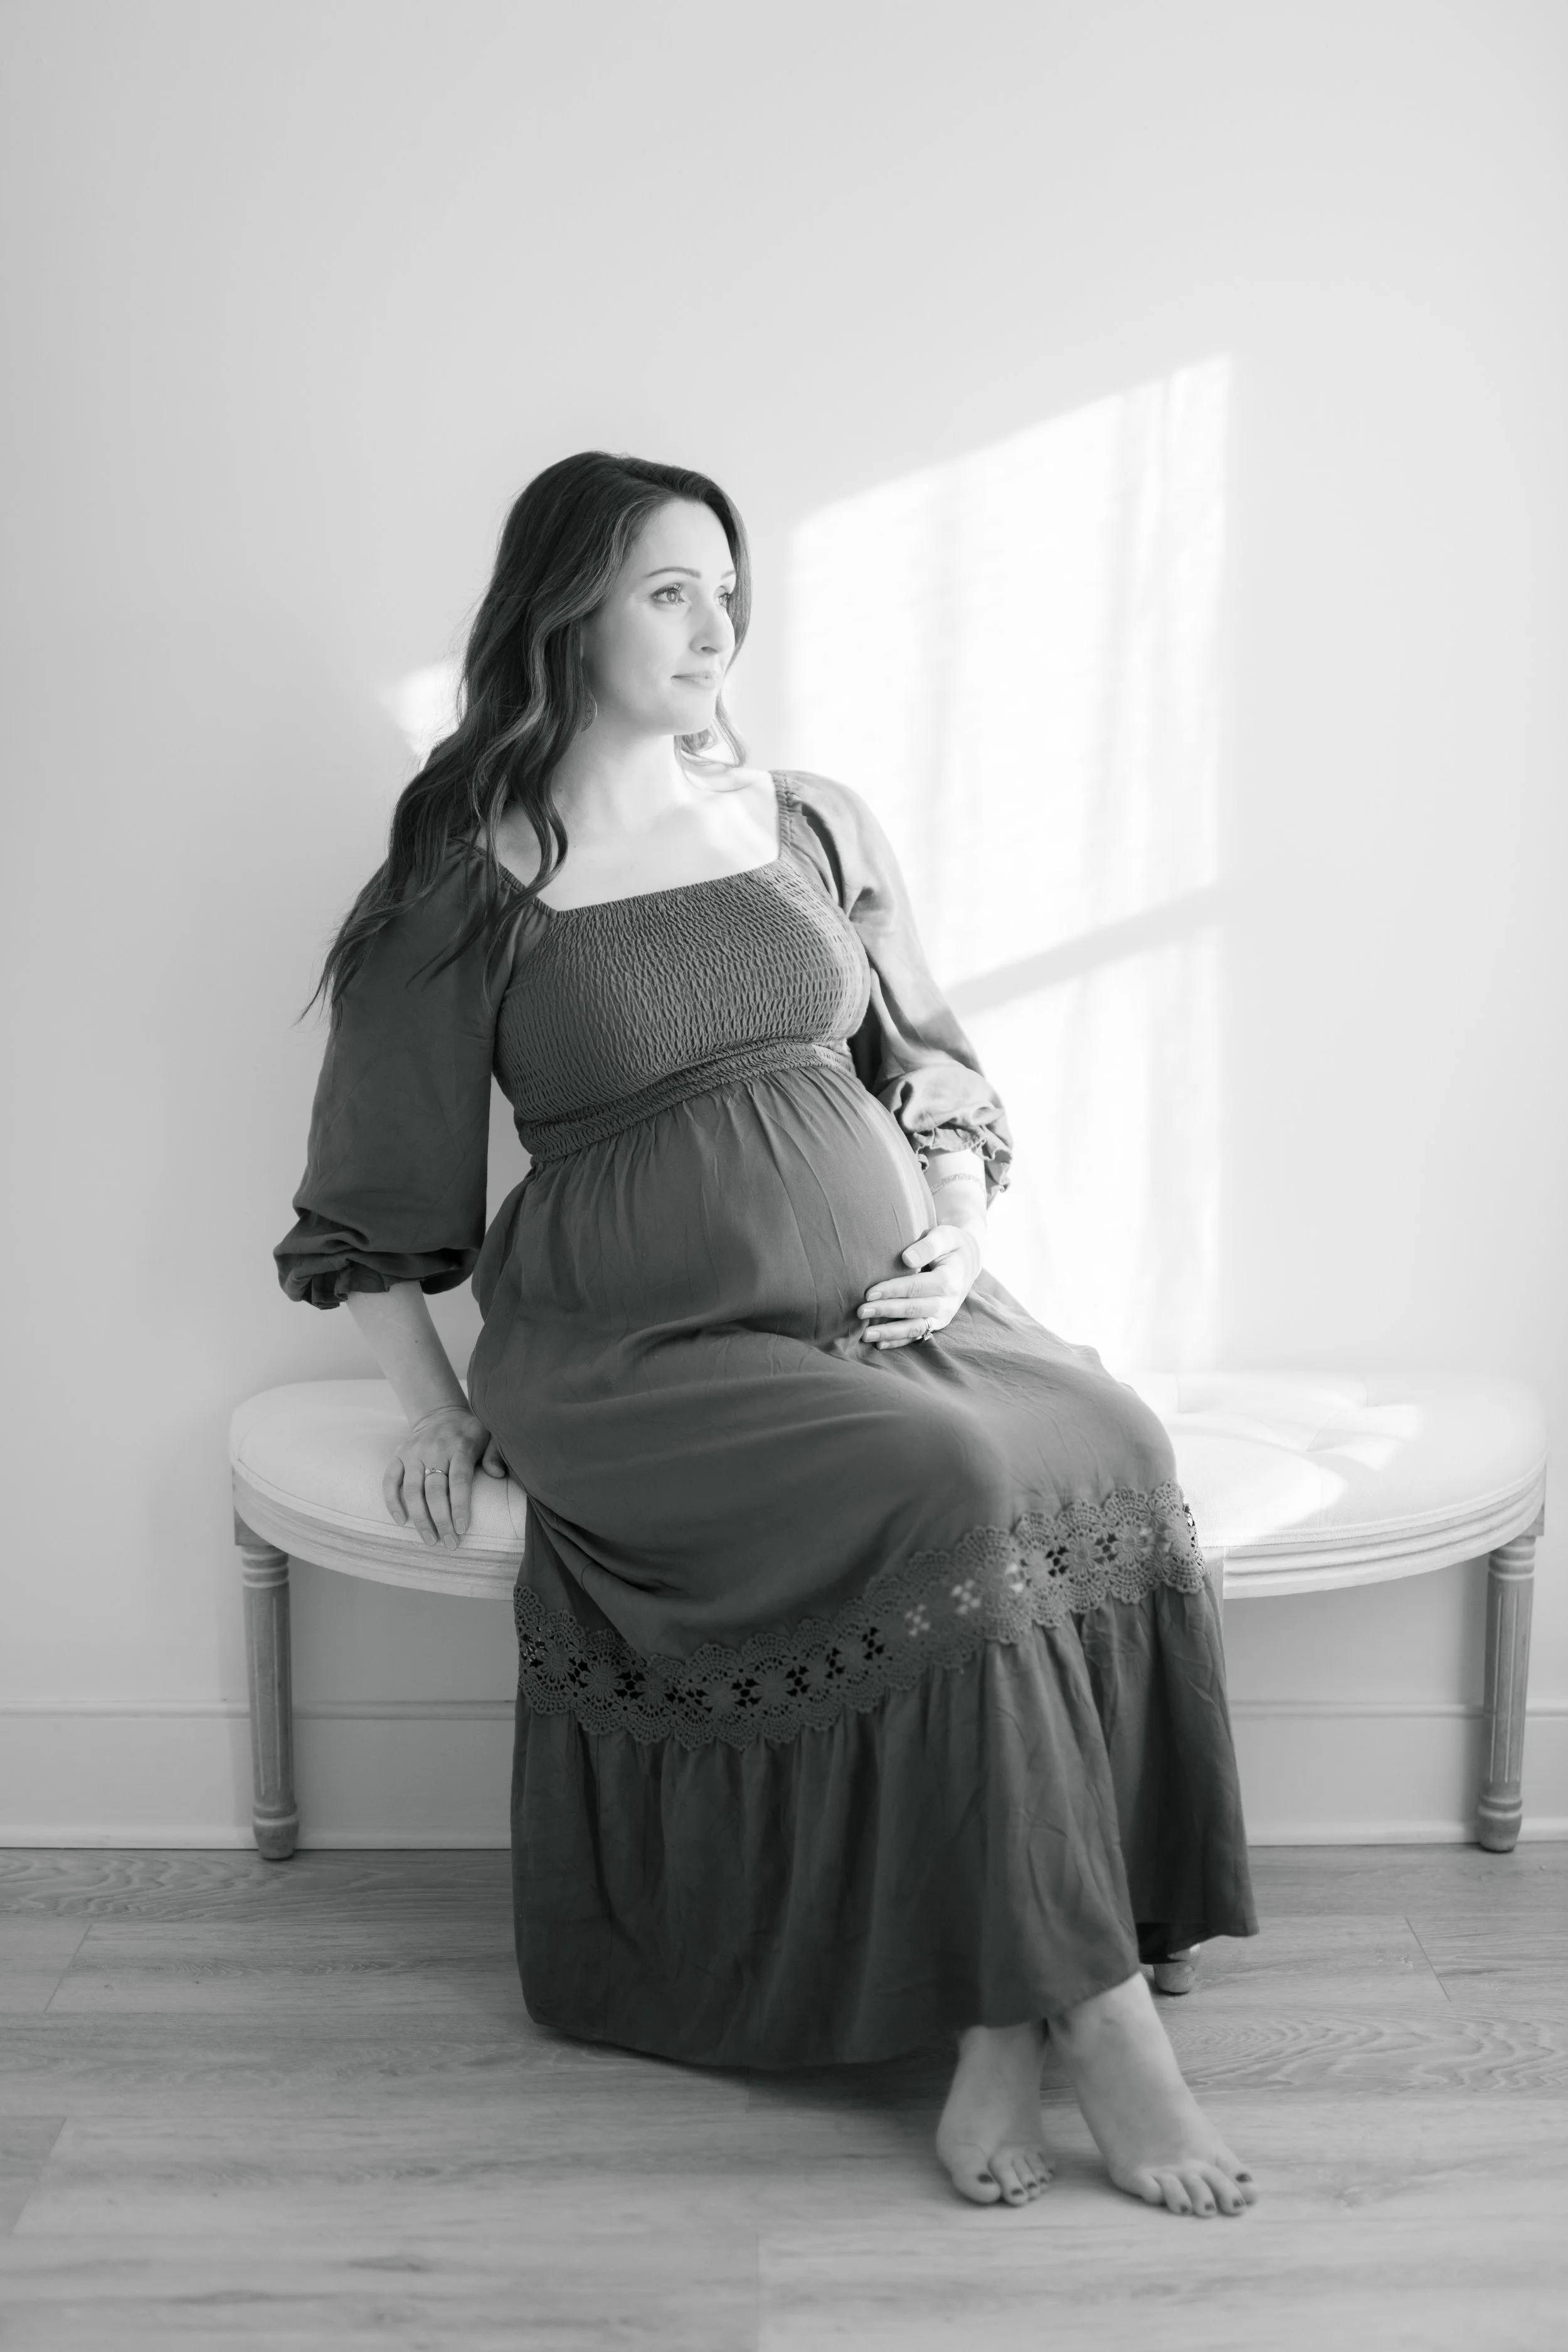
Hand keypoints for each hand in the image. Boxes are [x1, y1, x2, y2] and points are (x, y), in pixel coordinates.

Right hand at [382, 1405, 509, 1550]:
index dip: (460, 1506)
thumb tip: (497, 1474)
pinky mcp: (398, 1455)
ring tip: (430, 1540)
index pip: (459, 1480)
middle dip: (441, 1520)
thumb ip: (496, 1454)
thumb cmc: (471, 1433)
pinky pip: (389, 1481)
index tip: (463, 1529)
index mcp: (460, 1446)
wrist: (442, 1414)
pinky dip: (392, 1502)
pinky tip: (401, 1522)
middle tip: (449, 1544)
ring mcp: (413, 1452)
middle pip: (435, 1490)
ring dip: (420, 1519)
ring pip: (412, 1490)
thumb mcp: (491, 1436)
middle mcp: (434, 1449)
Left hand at [856, 1223, 983, 1347]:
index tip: (869, 1293)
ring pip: (916, 1328)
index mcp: (949, 1280)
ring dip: (890, 1333)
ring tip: (866, 1334)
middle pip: (914, 1309)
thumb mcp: (945, 1236)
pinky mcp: (938, 1323)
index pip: (916, 1287)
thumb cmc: (951, 1244)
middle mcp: (948, 1302)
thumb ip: (928, 1245)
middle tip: (860, 1311)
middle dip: (886, 1311)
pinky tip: (880, 1343)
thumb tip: (907, 1258)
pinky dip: (899, 1341)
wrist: (968, 1259)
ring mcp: (943, 1316)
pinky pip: (918, 1335)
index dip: (892, 1290)